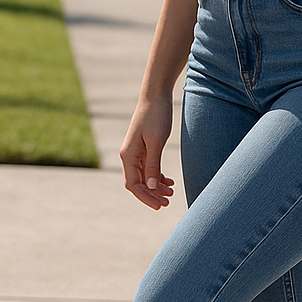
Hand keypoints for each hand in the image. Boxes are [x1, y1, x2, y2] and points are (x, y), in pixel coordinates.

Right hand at [120, 96, 174, 210]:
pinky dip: (158, 176)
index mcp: (129, 155)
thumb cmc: (156, 116)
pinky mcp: (144, 147)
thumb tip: (152, 187)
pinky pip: (148, 168)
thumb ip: (153, 165)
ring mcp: (136, 152)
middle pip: (138, 183)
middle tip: (168, 203)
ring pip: (144, 176)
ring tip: (172, 193)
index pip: (134, 185)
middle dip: (152, 195)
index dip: (146, 197)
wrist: (155, 95)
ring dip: (156, 187)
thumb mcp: (156, 142)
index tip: (159, 205)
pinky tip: (169, 181)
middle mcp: (129, 155)